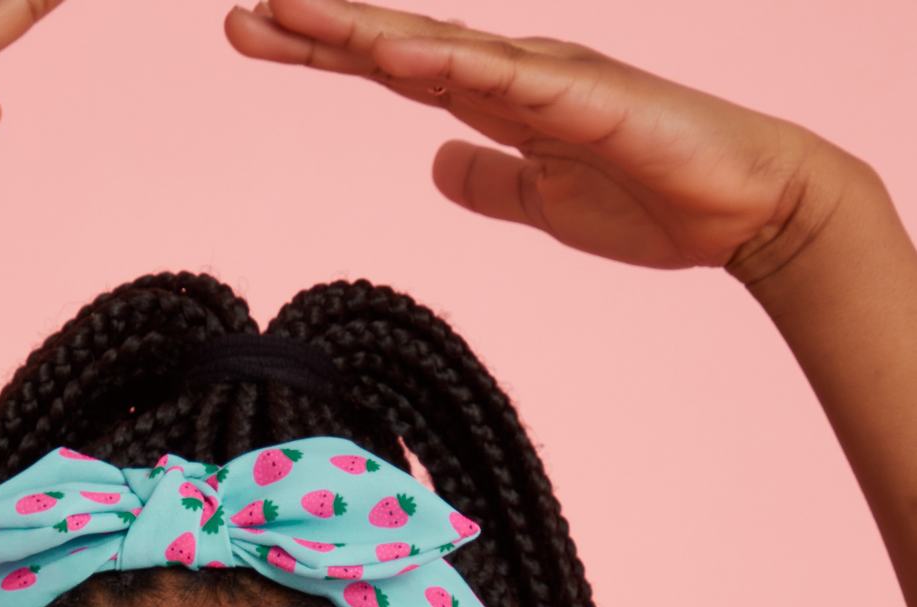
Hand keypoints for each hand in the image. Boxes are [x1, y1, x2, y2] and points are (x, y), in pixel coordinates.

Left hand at [226, 0, 868, 288]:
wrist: (744, 209)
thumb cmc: (651, 199)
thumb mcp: (542, 201)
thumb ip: (487, 181)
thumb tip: (432, 168)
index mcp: (496, 96)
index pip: (389, 69)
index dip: (320, 53)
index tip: (252, 35)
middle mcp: (512, 72)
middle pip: (396, 46)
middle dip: (317, 31)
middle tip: (239, 18)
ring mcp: (549, 80)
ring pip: (438, 50)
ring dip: (365, 32)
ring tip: (293, 14)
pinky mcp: (588, 104)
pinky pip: (509, 83)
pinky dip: (452, 68)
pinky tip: (399, 58)